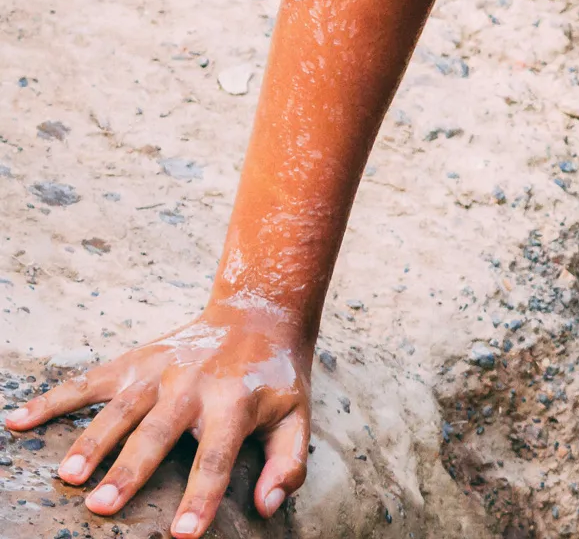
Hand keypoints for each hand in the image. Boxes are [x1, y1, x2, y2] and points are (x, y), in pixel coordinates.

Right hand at [3, 303, 311, 538]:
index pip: (216, 457)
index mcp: (235, 403)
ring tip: (66, 476)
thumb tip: (267, 506)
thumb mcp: (296, 417)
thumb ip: (287, 463)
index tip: (183, 535)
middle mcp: (193, 386)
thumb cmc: (275, 380)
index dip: (200, 497)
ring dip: (91, 441)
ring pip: (119, 409)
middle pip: (157, 433)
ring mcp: (159, 371)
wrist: (257, 315)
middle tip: (101, 507)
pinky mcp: (133, 362)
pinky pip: (87, 382)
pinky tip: (17, 422)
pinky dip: (52, 401)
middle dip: (129, 471)